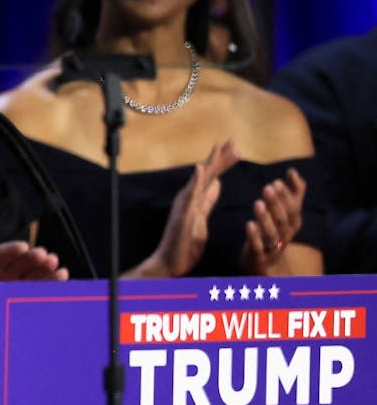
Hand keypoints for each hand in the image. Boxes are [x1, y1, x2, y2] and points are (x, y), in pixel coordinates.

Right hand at [132, 140, 239, 278]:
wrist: (170, 263)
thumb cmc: (185, 243)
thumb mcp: (202, 218)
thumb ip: (208, 201)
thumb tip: (217, 184)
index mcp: (195, 199)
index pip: (212, 177)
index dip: (222, 163)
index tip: (234, 149)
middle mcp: (188, 198)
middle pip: (206, 174)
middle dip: (219, 157)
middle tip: (231, 141)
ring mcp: (184, 205)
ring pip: (199, 180)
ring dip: (209, 163)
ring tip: (219, 148)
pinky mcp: (182, 214)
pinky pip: (190, 195)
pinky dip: (195, 181)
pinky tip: (200, 169)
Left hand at [240, 168, 306, 274]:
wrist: (267, 263)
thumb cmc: (276, 231)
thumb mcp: (287, 212)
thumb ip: (293, 192)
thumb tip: (293, 171)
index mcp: (293, 223)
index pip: (292, 209)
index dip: (286, 196)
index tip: (277, 181)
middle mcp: (285, 234)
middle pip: (283, 219)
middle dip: (277, 203)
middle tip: (267, 187)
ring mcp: (272, 246)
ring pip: (271, 233)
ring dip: (266, 218)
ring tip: (258, 202)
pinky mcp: (259, 256)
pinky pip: (258, 247)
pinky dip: (254, 237)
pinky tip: (249, 224)